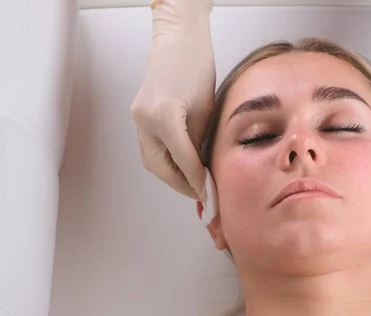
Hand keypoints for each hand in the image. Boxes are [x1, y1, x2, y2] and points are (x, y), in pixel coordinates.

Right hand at [130, 0, 214, 203]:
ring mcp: (137, 118)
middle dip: (181, 184)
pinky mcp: (138, 115)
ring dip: (171, 175)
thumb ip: (199, 141)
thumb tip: (202, 169)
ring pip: (151, 160)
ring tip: (192, 183)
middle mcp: (145, 120)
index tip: (208, 194)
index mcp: (165, 117)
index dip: (197, 180)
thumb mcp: (206, 109)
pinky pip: (149, 147)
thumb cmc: (197, 67)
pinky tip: (180, 165)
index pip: (183, 161)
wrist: (178, 41)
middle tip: (200, 194)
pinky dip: (164, 160)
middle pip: (160, 167)